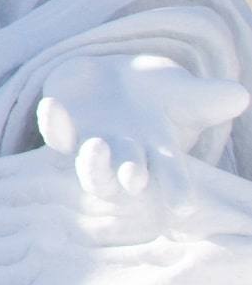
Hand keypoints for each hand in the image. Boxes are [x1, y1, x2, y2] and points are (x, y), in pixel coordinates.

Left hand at [35, 54, 250, 194]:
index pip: (171, 178)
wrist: (115, 79)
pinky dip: (51, 122)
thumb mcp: (184, 92)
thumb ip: (207, 97)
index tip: (183, 205)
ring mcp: (90, 146)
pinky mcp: (62, 129)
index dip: (177, 190)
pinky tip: (53, 105)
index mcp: (158, 154)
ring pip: (87, 168)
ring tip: (97, 145)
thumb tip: (239, 95)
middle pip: (123, 180)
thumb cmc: (157, 93)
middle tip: (135, 177)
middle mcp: (124, 157)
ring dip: (91, 162)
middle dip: (129, 178)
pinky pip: (53, 133)